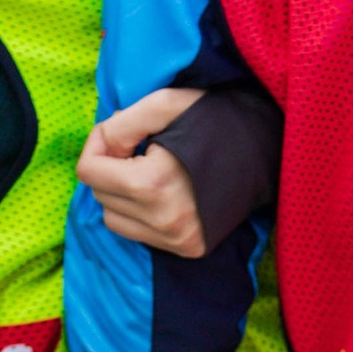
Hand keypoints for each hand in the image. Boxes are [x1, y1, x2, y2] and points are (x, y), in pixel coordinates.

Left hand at [76, 86, 209, 256]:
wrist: (264, 148)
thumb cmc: (212, 119)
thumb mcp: (165, 103)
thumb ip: (121, 123)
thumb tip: (100, 145)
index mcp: (154, 184)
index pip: (88, 172)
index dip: (97, 144)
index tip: (121, 131)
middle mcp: (164, 220)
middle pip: (98, 194)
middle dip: (110, 167)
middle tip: (140, 149)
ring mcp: (176, 239)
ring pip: (112, 218)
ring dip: (120, 193)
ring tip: (150, 171)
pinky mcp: (188, 248)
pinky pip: (136, 233)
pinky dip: (138, 212)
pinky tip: (162, 192)